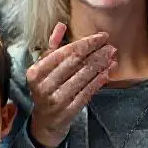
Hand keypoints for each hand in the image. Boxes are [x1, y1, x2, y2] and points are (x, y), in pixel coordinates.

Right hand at [27, 23, 115, 147]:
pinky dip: (99, 81)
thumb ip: (52, 46)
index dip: (86, 42)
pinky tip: (107, 72)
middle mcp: (44, 86)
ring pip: (84, 77)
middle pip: (76, 63)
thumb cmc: (46, 87)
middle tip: (110, 46)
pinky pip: (87, 92)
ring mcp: (56, 100)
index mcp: (35, 72)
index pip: (66, 52)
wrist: (45, 121)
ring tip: (112, 57)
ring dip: (101, 65)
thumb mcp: (43, 67)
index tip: (101, 37)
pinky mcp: (68, 111)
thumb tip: (61, 25)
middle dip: (96, 53)